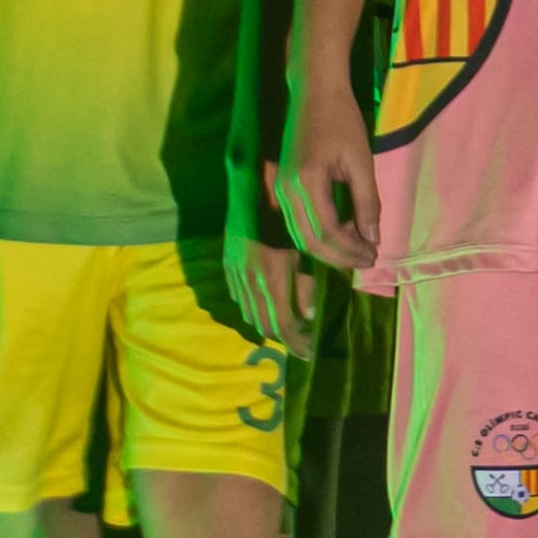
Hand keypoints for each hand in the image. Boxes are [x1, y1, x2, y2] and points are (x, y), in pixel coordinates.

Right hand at [220, 167, 326, 354]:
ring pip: (248, 312)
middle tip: (301, 343)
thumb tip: (308, 315)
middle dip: (283, 337)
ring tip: (285, 325)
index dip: (295, 342)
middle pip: (263, 323)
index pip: (282, 324)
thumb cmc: (287, 212)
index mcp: (272, 277)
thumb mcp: (304, 250)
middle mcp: (250, 280)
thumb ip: (306, 284)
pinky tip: (264, 303)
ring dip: (267, 323)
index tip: (308, 353)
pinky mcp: (228, 262)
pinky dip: (252, 306)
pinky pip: (238, 295)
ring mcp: (235, 271)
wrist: (252, 184)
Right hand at [277, 70, 379, 275]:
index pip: (326, 233)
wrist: (314, 92)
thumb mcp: (361, 160)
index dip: (351, 250)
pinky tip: (342, 230)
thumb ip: (367, 201)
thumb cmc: (342, 120)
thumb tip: (373, 238)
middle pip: (309, 242)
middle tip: (368, 258)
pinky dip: (318, 234)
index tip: (374, 254)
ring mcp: (279, 188)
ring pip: (300, 236)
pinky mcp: (280, 185)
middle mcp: (286, 190)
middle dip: (340, 257)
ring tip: (358, 248)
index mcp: (306, 182)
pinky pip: (296, 222)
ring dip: (329, 248)